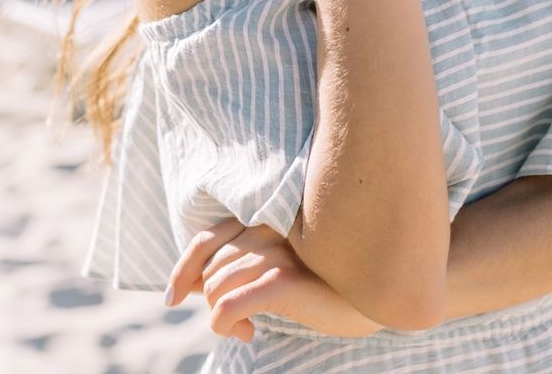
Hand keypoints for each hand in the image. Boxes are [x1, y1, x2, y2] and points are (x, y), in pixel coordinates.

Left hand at [165, 217, 385, 341]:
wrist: (379, 292)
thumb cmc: (331, 282)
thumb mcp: (284, 266)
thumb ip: (246, 264)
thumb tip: (194, 287)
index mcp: (265, 218)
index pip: (205, 239)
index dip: (182, 270)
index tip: (172, 297)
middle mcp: (268, 228)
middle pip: (209, 269)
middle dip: (211, 301)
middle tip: (238, 321)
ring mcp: (276, 252)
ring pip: (215, 289)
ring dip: (221, 317)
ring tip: (248, 328)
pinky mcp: (282, 280)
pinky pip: (227, 307)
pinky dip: (225, 325)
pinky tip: (248, 333)